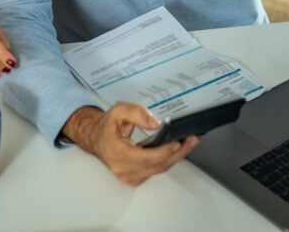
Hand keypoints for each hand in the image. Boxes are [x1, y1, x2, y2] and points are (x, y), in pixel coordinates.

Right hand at [63, 103, 198, 185]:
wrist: (96, 138)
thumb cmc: (107, 126)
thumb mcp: (118, 110)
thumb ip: (136, 113)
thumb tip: (155, 123)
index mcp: (117, 153)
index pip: (145, 158)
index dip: (163, 152)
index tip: (177, 142)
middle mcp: (123, 169)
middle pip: (157, 165)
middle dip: (178, 153)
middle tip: (192, 139)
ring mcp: (130, 176)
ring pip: (159, 169)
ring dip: (176, 157)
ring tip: (190, 142)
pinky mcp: (136, 177)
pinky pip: (156, 170)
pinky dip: (168, 160)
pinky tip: (178, 150)